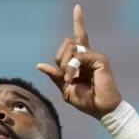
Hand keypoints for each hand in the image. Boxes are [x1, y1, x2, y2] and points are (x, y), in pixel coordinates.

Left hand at [36, 4, 121, 118]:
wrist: (100, 109)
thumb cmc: (86, 100)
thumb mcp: (65, 88)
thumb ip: (54, 75)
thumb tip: (39, 65)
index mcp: (80, 60)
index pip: (75, 38)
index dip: (74, 29)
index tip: (72, 33)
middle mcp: (87, 55)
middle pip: (68, 42)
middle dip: (60, 58)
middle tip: (65, 75)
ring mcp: (93, 56)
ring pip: (71, 47)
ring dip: (65, 64)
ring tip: (69, 79)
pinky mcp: (99, 59)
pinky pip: (79, 56)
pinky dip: (71, 67)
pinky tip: (71, 78)